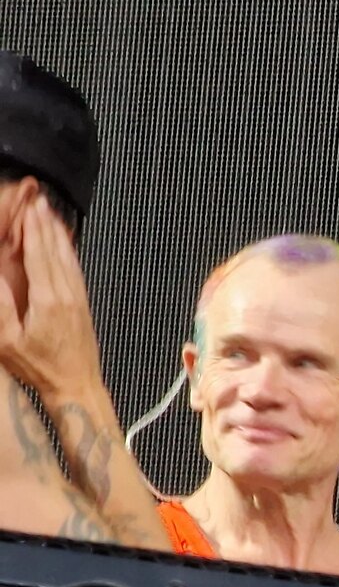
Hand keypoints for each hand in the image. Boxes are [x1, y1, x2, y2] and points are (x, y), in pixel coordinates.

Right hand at [0, 197, 106, 404]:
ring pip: (69, 258)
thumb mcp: (8, 340)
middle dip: (45, 224)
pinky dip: (69, 252)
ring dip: (58, 234)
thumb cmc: (40, 368)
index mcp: (47, 300)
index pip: (38, 255)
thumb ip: (0, 305)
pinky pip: (76, 271)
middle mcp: (67, 295)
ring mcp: (78, 299)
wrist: (77, 386)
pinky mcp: (83, 305)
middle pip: (55, 251)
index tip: (28, 208)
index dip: (33, 229)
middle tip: (37, 200)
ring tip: (50, 212)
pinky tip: (65, 243)